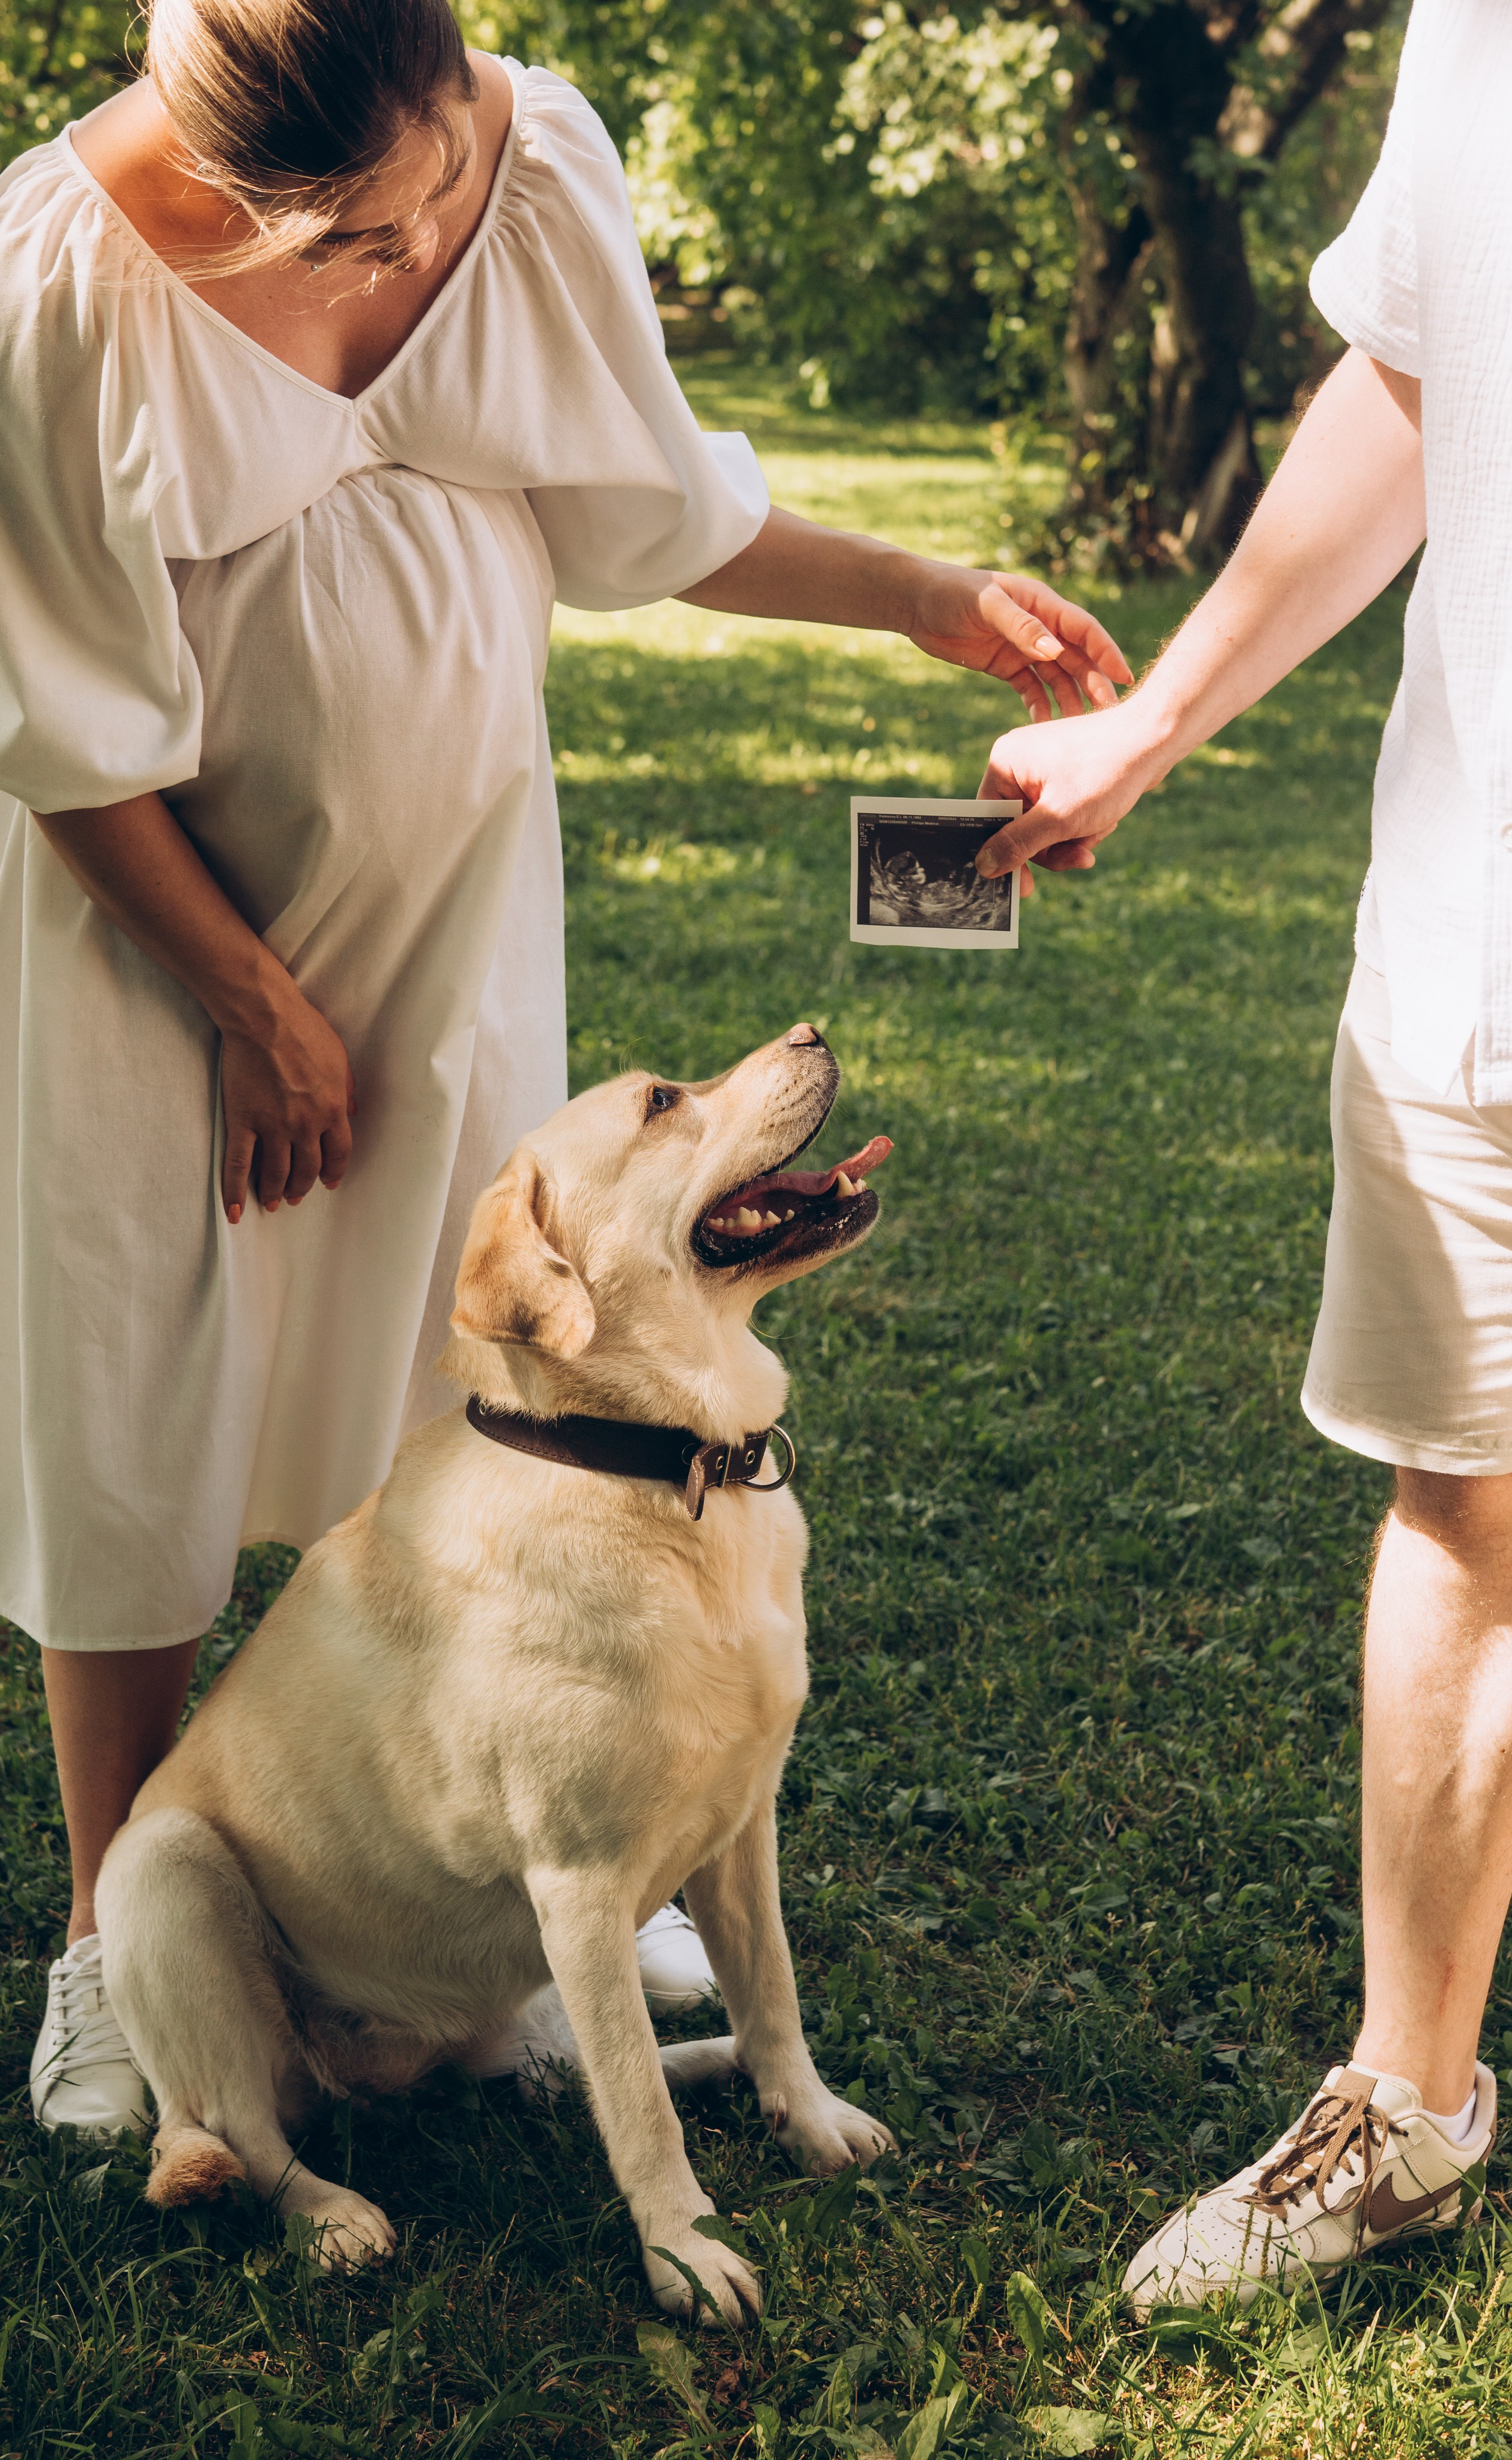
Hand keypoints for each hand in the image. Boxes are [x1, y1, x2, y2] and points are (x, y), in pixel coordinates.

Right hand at [219, 984, 356, 1221]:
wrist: (265, 1018)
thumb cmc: (304, 1030)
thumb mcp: (340, 1060)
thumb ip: (346, 1091)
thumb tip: (352, 1113)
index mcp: (332, 1110)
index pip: (338, 1154)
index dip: (333, 1172)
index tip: (327, 1182)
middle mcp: (306, 1125)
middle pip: (307, 1169)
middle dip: (302, 1187)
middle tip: (296, 1197)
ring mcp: (273, 1126)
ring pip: (276, 1172)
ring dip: (274, 1192)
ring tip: (271, 1203)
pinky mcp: (243, 1121)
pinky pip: (239, 1164)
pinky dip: (235, 1191)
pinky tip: (235, 1211)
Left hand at [905, 566, 1133, 718]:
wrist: (915, 603)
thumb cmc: (951, 593)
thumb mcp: (986, 605)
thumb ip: (1021, 627)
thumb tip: (1054, 651)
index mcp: (1042, 604)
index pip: (1083, 630)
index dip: (1106, 652)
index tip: (1124, 678)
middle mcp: (1040, 627)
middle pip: (1076, 658)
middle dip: (1093, 684)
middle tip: (1108, 715)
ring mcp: (1023, 648)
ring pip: (1056, 677)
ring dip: (1069, 700)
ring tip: (1079, 729)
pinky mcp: (1006, 666)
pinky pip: (1031, 690)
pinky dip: (1040, 706)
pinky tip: (1044, 726)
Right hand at [973, 698, 1169, 893]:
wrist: (1156, 738)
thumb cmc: (1106, 771)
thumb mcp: (1059, 818)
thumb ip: (1018, 844)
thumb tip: (983, 866)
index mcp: (1005, 763)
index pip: (989, 820)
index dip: (1005, 855)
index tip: (1026, 886)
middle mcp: (1020, 762)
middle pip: (1020, 828)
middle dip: (1053, 846)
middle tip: (1081, 857)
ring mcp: (1044, 768)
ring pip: (1046, 826)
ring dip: (1073, 838)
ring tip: (1100, 830)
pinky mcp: (1068, 774)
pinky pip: (1064, 814)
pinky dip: (1084, 825)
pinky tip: (1107, 820)